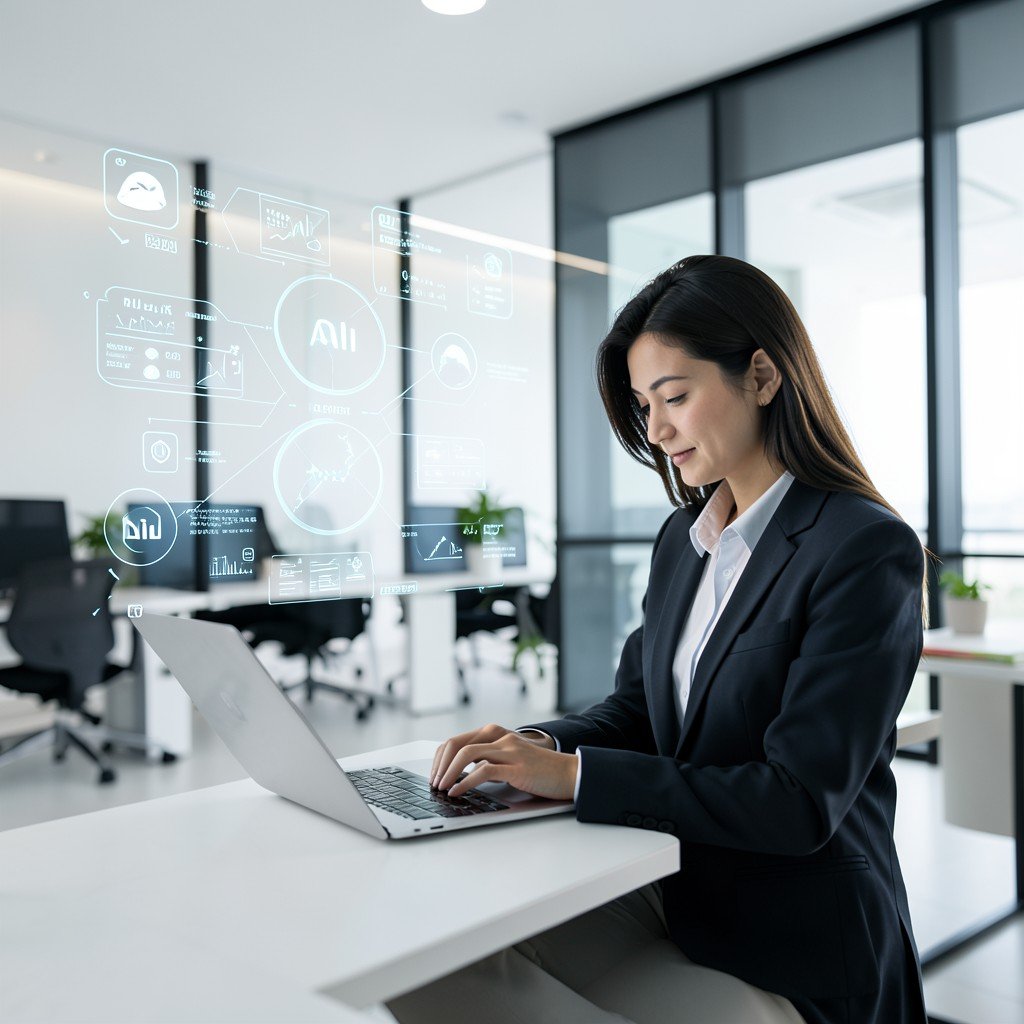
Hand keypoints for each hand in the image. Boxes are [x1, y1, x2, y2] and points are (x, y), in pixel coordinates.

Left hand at [430, 723, 576, 800]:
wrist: (568, 773)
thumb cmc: (538, 771)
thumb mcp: (508, 760)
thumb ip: (488, 761)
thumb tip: (460, 775)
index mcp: (495, 735)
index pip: (456, 741)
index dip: (440, 759)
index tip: (434, 775)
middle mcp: (500, 738)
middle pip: (457, 744)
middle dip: (440, 765)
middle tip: (434, 783)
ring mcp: (508, 751)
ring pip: (467, 754)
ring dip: (449, 772)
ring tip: (442, 788)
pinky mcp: (516, 767)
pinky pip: (484, 770)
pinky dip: (465, 781)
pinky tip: (458, 791)